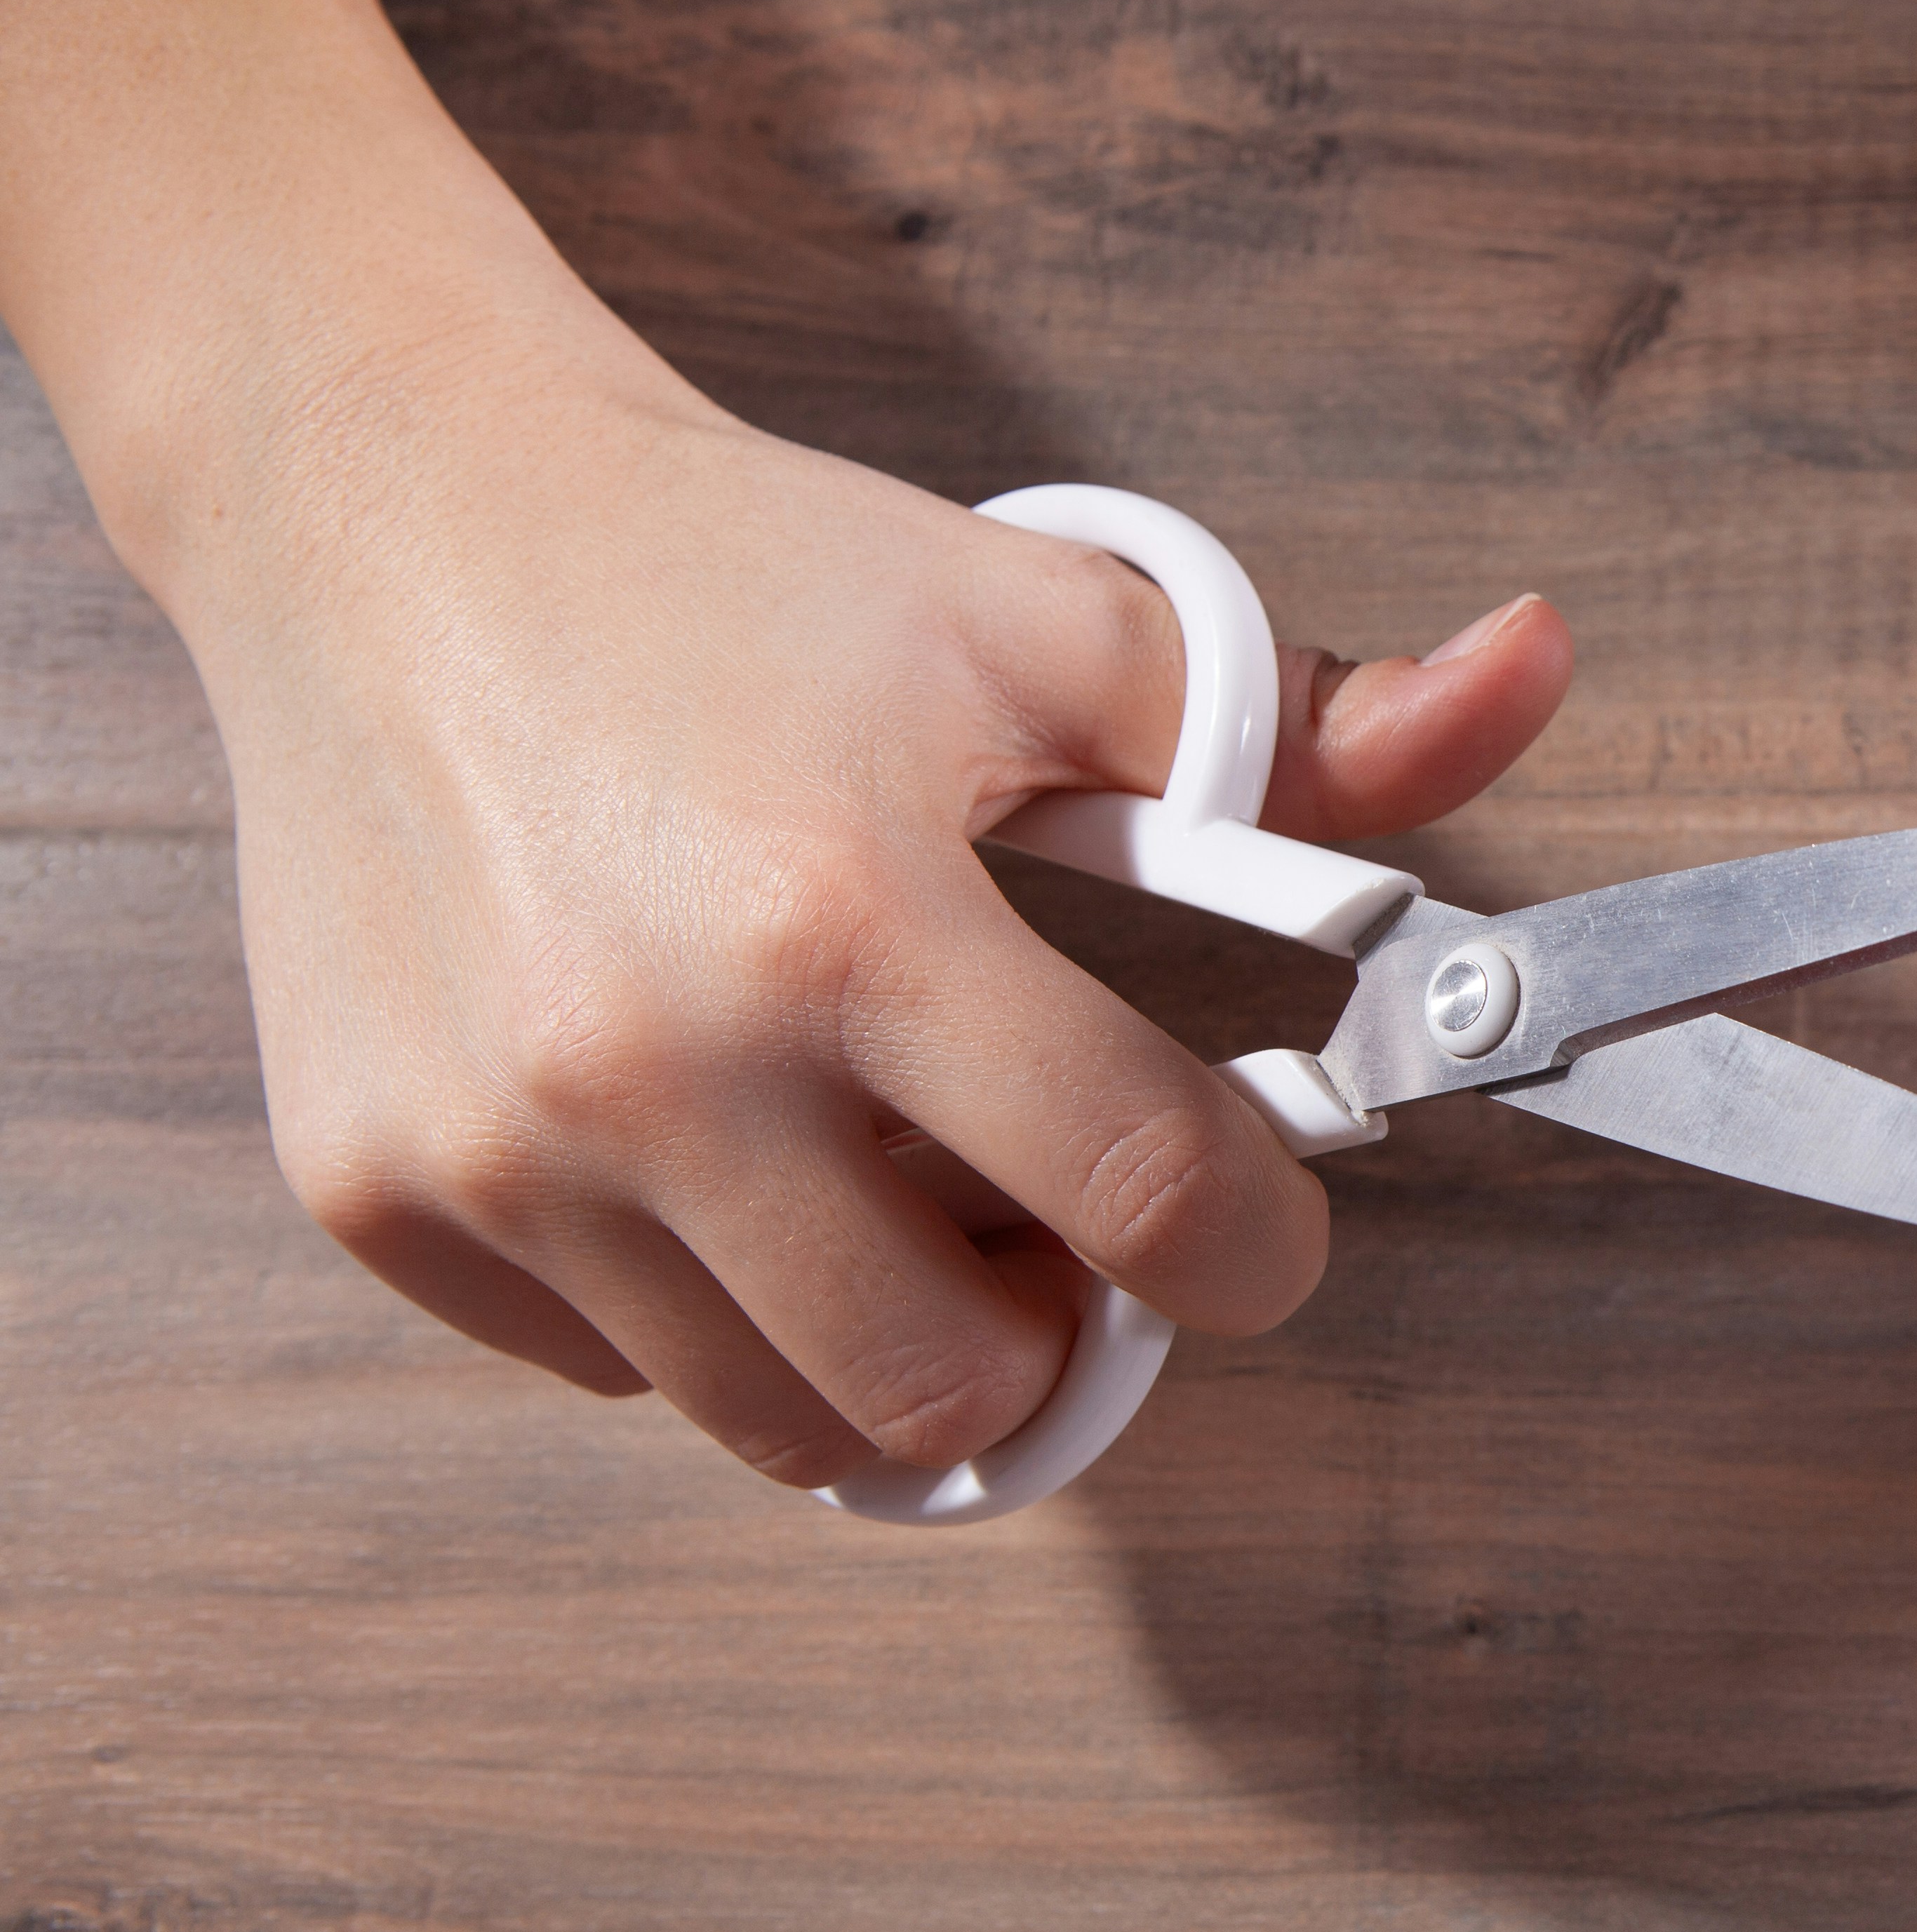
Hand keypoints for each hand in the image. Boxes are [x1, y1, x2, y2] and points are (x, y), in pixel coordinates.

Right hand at [192, 342, 1566, 1487]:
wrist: (390, 508)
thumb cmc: (732, 572)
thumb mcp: (1041, 615)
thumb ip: (1306, 709)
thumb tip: (1529, 677)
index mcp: (846, 914)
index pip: (1139, 1193)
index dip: (1254, 1245)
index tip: (1258, 1221)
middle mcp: (652, 1062)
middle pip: (959, 1380)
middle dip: (1071, 1335)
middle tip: (1072, 1225)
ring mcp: (494, 1151)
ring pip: (789, 1423)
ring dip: (900, 1346)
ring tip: (908, 1188)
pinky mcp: (372, 1193)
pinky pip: (626, 1372)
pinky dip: (720, 1314)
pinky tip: (731, 1156)